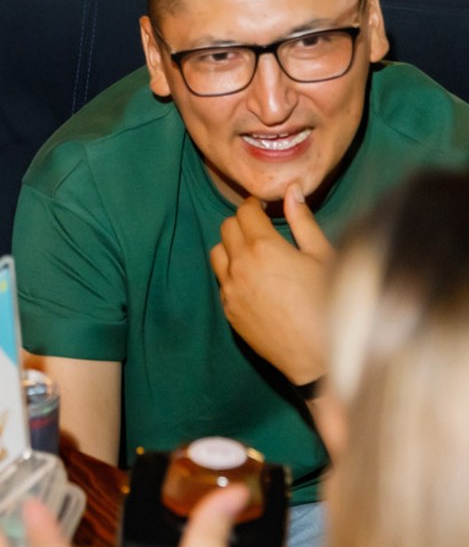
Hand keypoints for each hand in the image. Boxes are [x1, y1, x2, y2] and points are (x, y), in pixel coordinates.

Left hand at [209, 184, 333, 386]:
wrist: (317, 355)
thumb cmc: (329, 303)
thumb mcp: (323, 257)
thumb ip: (303, 221)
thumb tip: (292, 190)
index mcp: (263, 248)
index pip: (245, 213)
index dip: (254, 206)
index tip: (263, 208)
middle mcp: (239, 266)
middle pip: (227, 228)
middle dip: (242, 223)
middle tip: (261, 227)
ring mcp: (230, 289)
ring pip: (217, 253)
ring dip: (231, 246)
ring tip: (254, 252)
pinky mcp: (228, 310)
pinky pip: (222, 281)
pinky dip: (232, 272)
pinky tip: (255, 280)